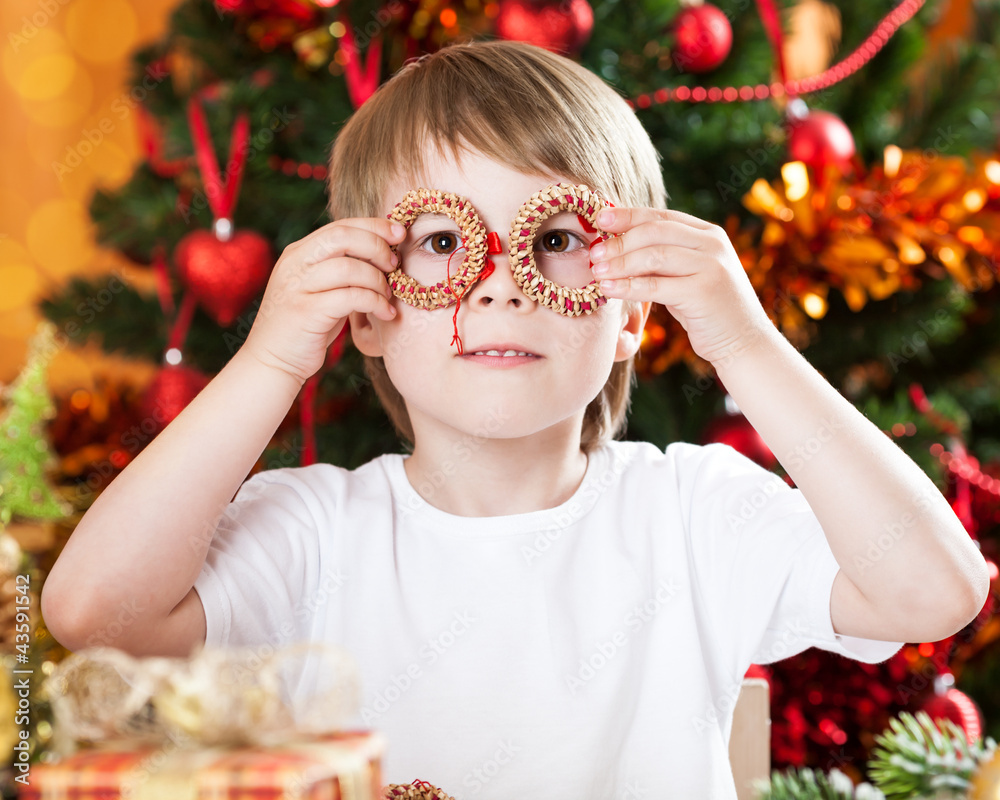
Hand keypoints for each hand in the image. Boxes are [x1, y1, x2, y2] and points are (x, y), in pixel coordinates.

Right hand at [242, 217, 404, 384]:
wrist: (272, 362)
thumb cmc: (306, 327)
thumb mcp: (320, 289)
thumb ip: (341, 268)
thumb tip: (384, 253)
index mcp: (298, 253)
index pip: (340, 226)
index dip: (374, 226)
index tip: (399, 234)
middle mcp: (294, 264)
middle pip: (343, 237)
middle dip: (377, 247)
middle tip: (395, 265)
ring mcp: (297, 287)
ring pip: (349, 267)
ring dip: (378, 280)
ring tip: (389, 296)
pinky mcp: (306, 312)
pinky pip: (351, 297)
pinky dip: (375, 303)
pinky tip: (386, 314)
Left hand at [589, 207, 775, 365]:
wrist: (743, 342)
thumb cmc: (706, 310)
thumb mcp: (685, 276)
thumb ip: (662, 259)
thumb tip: (615, 247)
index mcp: (708, 234)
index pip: (661, 216)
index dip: (627, 215)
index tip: (599, 218)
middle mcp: (713, 244)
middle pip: (654, 231)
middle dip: (619, 241)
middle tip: (593, 253)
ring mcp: (711, 266)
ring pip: (653, 255)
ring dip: (620, 263)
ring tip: (596, 271)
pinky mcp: (703, 292)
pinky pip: (656, 285)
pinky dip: (628, 286)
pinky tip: (608, 289)